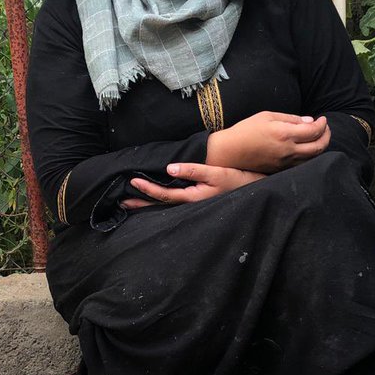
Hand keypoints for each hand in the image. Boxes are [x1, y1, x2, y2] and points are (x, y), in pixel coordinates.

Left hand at [120, 162, 264, 208]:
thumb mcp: (216, 173)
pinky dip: (160, 201)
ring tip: (130, 203)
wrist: (254, 189)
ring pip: (166, 206)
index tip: (133, 182)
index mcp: (193, 197)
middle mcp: (190, 204)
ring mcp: (193, 204)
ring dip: (148, 204)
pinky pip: (173, 202)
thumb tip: (169, 168)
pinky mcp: (196, 201)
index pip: (165, 194)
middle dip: (141, 203)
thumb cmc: (236, 180)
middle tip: (121, 201)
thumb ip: (193, 170)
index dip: (148, 189)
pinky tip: (152, 200)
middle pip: (161, 205)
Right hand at [205, 111, 329, 173]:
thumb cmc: (245, 130)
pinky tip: (307, 148)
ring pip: (313, 158)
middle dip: (326, 136)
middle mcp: (288, 150)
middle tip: (325, 128)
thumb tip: (309, 121)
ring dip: (320, 147)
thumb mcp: (267, 116)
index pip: (314, 131)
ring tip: (318, 137)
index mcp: (285, 134)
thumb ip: (290, 119)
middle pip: (319, 147)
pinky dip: (310, 156)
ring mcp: (285, 162)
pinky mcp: (281, 169)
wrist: (229, 152)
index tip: (322, 119)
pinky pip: (302, 164)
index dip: (323, 124)